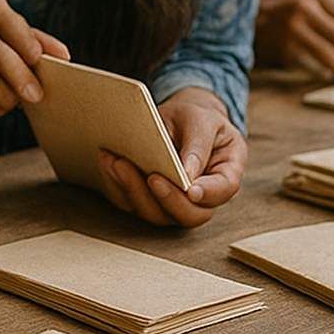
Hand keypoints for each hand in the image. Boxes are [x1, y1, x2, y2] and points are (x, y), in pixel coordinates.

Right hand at [0, 0, 70, 115]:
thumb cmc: (11, 43)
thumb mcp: (28, 36)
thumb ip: (44, 45)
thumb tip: (62, 57)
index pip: (12, 25)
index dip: (25, 43)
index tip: (36, 60)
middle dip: (19, 78)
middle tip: (36, 96)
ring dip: (6, 96)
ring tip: (18, 100)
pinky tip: (2, 104)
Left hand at [96, 89, 244, 227]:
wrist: (179, 119)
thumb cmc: (196, 119)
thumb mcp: (202, 120)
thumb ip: (198, 145)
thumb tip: (188, 176)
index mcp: (225, 174)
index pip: (222, 191)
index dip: (208, 194)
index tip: (190, 189)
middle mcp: (202, 197)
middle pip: (189, 214)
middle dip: (167, 199)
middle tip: (151, 176)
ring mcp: (173, 202)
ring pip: (156, 214)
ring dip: (135, 192)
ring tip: (118, 163)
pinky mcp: (147, 199)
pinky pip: (130, 202)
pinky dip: (116, 185)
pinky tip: (107, 161)